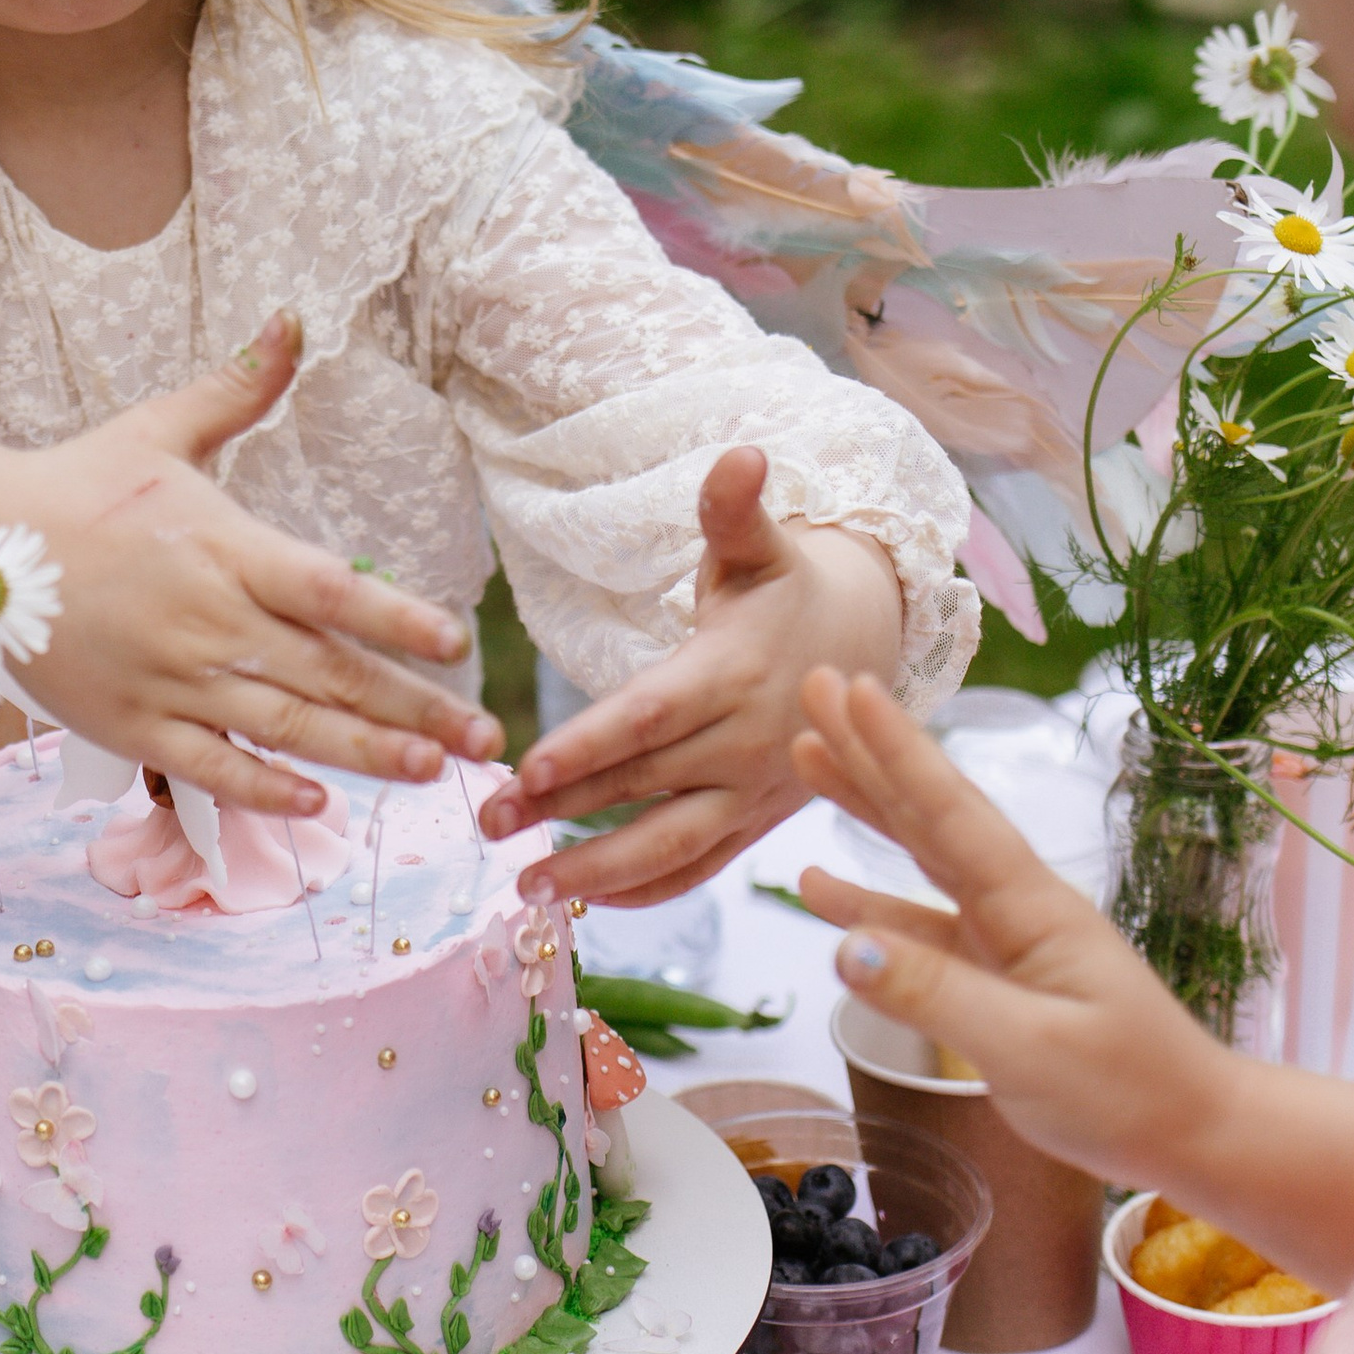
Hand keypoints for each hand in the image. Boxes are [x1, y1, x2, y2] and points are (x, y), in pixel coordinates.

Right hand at [13, 312, 502, 815]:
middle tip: (484, 741)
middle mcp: (207, 621)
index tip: (457, 646)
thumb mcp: (159, 429)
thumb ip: (238, 387)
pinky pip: (209, 766)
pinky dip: (263, 789)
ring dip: (363, 756)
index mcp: (223, 547)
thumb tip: (293, 319)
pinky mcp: (132, 723)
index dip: (397, 620)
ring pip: (285, 726)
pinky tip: (318, 806)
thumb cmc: (76, 485)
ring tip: (429, 773)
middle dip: (413, 711)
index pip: (329, 590)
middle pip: (328, 673)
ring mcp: (170, 680)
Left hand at [477, 447, 902, 906]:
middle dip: (563, 811)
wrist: (868, 647)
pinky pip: (700, 868)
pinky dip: (647, 891)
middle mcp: (746, 742)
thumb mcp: (763, 547)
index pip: (650, 718)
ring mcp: (754, 791)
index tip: (525, 771)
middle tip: (486, 825)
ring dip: (598, 872)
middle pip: (644, 785)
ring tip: (526, 890)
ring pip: (671, 845)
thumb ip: (736, 510)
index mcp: (734, 672)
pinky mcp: (757, 823)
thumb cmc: (789, 590)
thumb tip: (742, 452)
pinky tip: (587, 901)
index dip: (589, 747)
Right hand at [788, 666, 1237, 1190]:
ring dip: (865, 803)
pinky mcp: (992, 973)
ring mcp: (1003, 936)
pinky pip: (916, 921)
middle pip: (930, 812)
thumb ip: (935, 995)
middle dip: (871, 749)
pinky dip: (867, 899)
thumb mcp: (1029, 1050)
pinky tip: (822, 888)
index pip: (950, 814)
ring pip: (920, 853)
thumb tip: (843, 946)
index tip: (850, 688)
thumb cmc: (1126, 1091)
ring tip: (808, 757)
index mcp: (1029, 907)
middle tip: (815, 687)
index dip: (897, 751)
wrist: (1195, 1133)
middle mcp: (1014, 904)